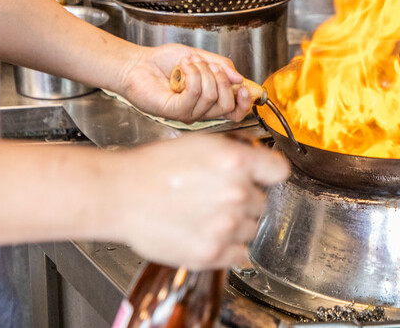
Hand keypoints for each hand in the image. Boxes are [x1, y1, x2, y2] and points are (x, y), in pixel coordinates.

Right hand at [108, 134, 289, 268]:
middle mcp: (235, 194)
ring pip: (252, 228)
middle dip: (245, 199)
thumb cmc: (154, 167)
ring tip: (206, 215)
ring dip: (237, 224)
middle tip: (216, 196)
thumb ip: (236, 154)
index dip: (268, 174)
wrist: (120, 194)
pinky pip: (241, 255)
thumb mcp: (201, 144)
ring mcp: (225, 226)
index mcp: (235, 162)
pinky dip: (230, 248)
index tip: (263, 178)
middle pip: (262, 202)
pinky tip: (209, 234)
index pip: (279, 171)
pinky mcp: (212, 253)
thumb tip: (259, 164)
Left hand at [116, 44, 253, 122]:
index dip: (244, 102)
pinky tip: (183, 67)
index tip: (244, 87)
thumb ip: (222, 66)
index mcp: (209, 100)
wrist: (138, 63)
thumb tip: (240, 78)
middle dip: (222, 80)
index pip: (235, 111)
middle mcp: (200, 110)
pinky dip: (193, 75)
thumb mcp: (200, 57)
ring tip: (189, 62)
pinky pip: (194, 94)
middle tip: (209, 65)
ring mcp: (187, 112)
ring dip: (203, 72)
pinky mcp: (174, 111)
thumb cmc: (164, 62)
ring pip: (211, 97)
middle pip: (227, 105)